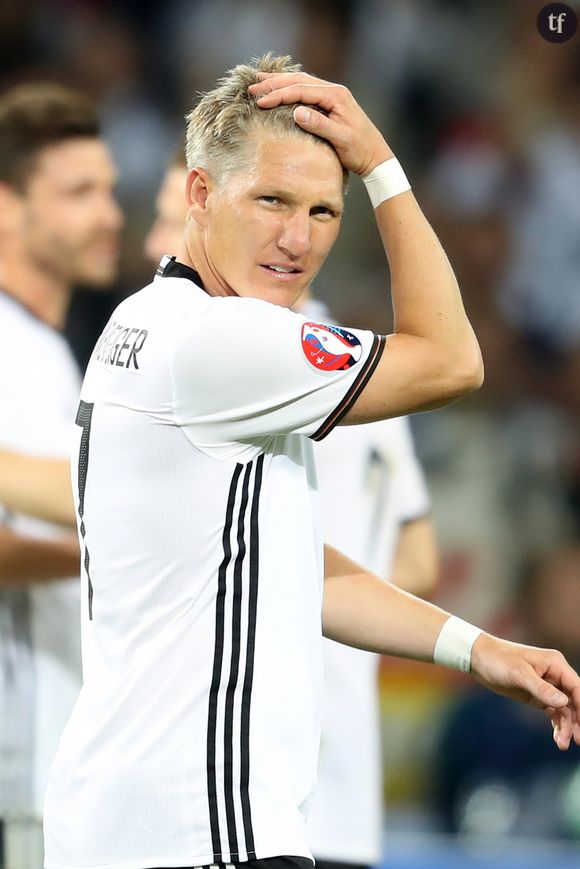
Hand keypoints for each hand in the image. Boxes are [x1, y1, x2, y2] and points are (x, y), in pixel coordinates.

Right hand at [248, 72, 392, 176]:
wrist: (375, 156)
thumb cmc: (359, 150)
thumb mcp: (340, 139)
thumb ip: (320, 124)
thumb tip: (297, 112)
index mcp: (336, 96)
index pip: (301, 90)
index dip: (279, 94)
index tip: (260, 101)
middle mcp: (334, 90)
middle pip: (298, 80)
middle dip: (274, 83)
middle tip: (252, 87)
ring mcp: (332, 95)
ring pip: (301, 81)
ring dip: (279, 82)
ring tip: (259, 82)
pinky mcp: (330, 103)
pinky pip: (306, 89)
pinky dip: (289, 88)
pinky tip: (279, 89)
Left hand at [471, 633, 579, 749]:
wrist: (479, 659)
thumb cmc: (499, 660)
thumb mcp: (519, 674)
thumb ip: (541, 689)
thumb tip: (564, 702)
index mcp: (555, 664)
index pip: (576, 687)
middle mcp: (555, 674)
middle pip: (574, 700)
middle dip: (576, 720)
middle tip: (577, 740)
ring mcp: (547, 686)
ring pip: (564, 709)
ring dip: (566, 726)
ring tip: (562, 744)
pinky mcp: (537, 696)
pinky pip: (553, 712)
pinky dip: (557, 725)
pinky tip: (558, 738)